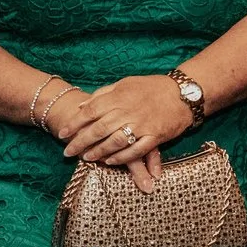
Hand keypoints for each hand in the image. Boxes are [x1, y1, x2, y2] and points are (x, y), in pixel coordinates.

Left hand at [57, 74, 194, 165]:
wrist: (183, 93)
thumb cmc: (152, 87)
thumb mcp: (125, 83)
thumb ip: (103, 94)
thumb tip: (81, 105)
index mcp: (119, 96)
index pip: (91, 110)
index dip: (75, 123)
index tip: (62, 133)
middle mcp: (128, 111)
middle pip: (98, 129)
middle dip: (80, 141)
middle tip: (67, 151)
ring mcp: (142, 125)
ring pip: (115, 142)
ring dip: (98, 152)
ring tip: (86, 158)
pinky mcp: (155, 136)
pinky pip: (135, 150)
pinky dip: (121, 158)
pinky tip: (110, 162)